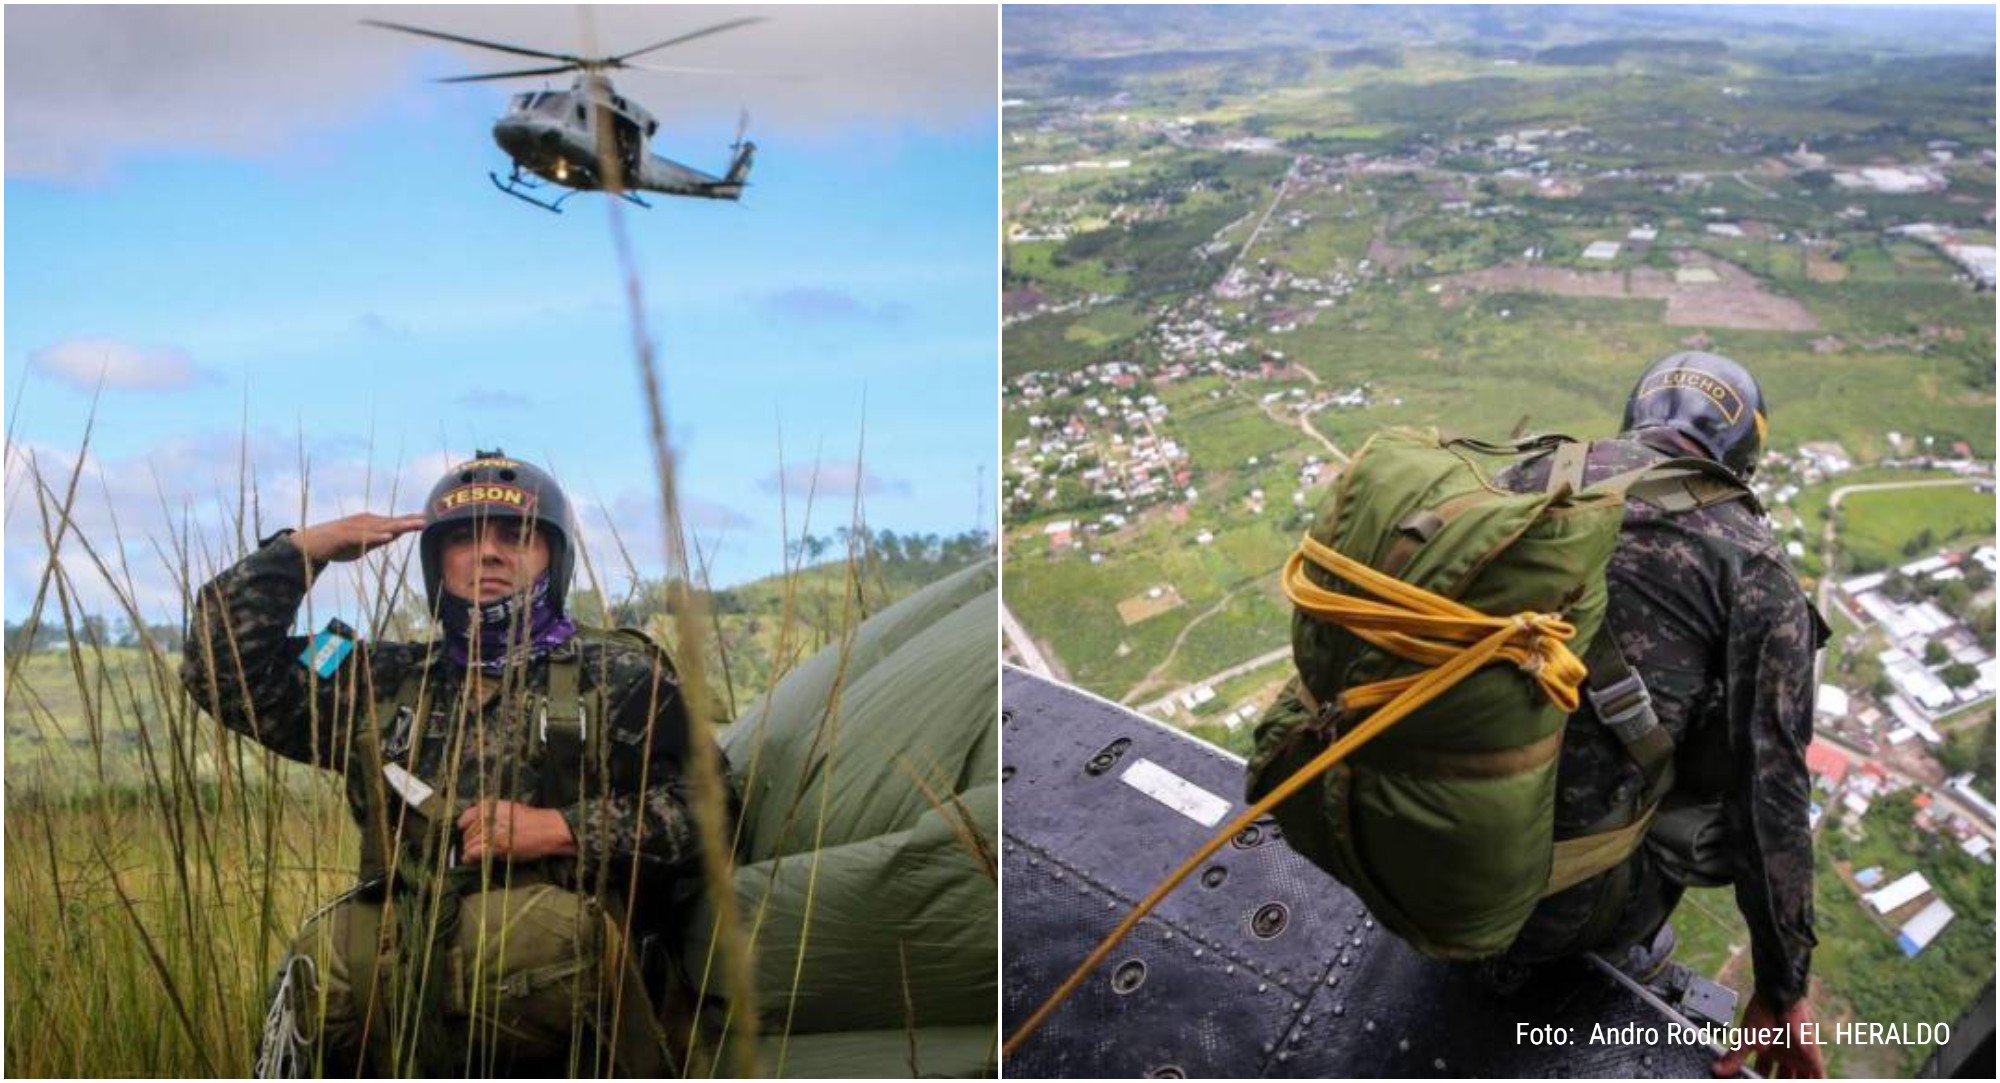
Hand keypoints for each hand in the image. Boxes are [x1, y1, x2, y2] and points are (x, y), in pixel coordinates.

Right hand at [288, 513, 425, 562]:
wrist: (310, 544)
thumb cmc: (337, 544)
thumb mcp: (362, 544)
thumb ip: (377, 539)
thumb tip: (393, 536)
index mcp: (371, 524)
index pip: (395, 522)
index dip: (411, 521)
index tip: (429, 520)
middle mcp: (365, 522)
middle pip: (392, 522)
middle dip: (410, 521)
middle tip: (428, 520)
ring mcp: (355, 528)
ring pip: (381, 527)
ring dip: (399, 526)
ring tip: (415, 526)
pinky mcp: (345, 536)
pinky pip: (363, 536)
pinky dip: (376, 536)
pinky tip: (388, 537)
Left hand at [457, 799, 577, 862]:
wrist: (549, 830)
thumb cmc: (533, 820)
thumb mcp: (510, 808)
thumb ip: (492, 813)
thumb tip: (477, 824)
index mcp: (492, 805)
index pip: (466, 816)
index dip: (465, 826)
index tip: (468, 832)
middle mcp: (489, 816)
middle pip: (467, 832)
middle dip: (468, 840)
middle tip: (475, 847)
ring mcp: (491, 831)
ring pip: (468, 843)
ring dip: (469, 850)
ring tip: (474, 855)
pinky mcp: (495, 845)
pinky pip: (472, 852)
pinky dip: (469, 858)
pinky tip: (470, 860)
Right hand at [1713, 991, 1825, 1078]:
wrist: (1778, 1001)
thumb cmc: (1761, 1014)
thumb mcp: (1746, 1041)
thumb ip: (1734, 1058)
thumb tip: (1715, 1069)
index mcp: (1767, 1051)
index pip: (1763, 1072)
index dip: (1758, 1079)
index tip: (1751, 1082)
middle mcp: (1784, 1055)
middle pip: (1783, 1078)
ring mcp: (1799, 1058)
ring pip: (1801, 1079)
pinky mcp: (1813, 1058)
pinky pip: (1819, 1077)